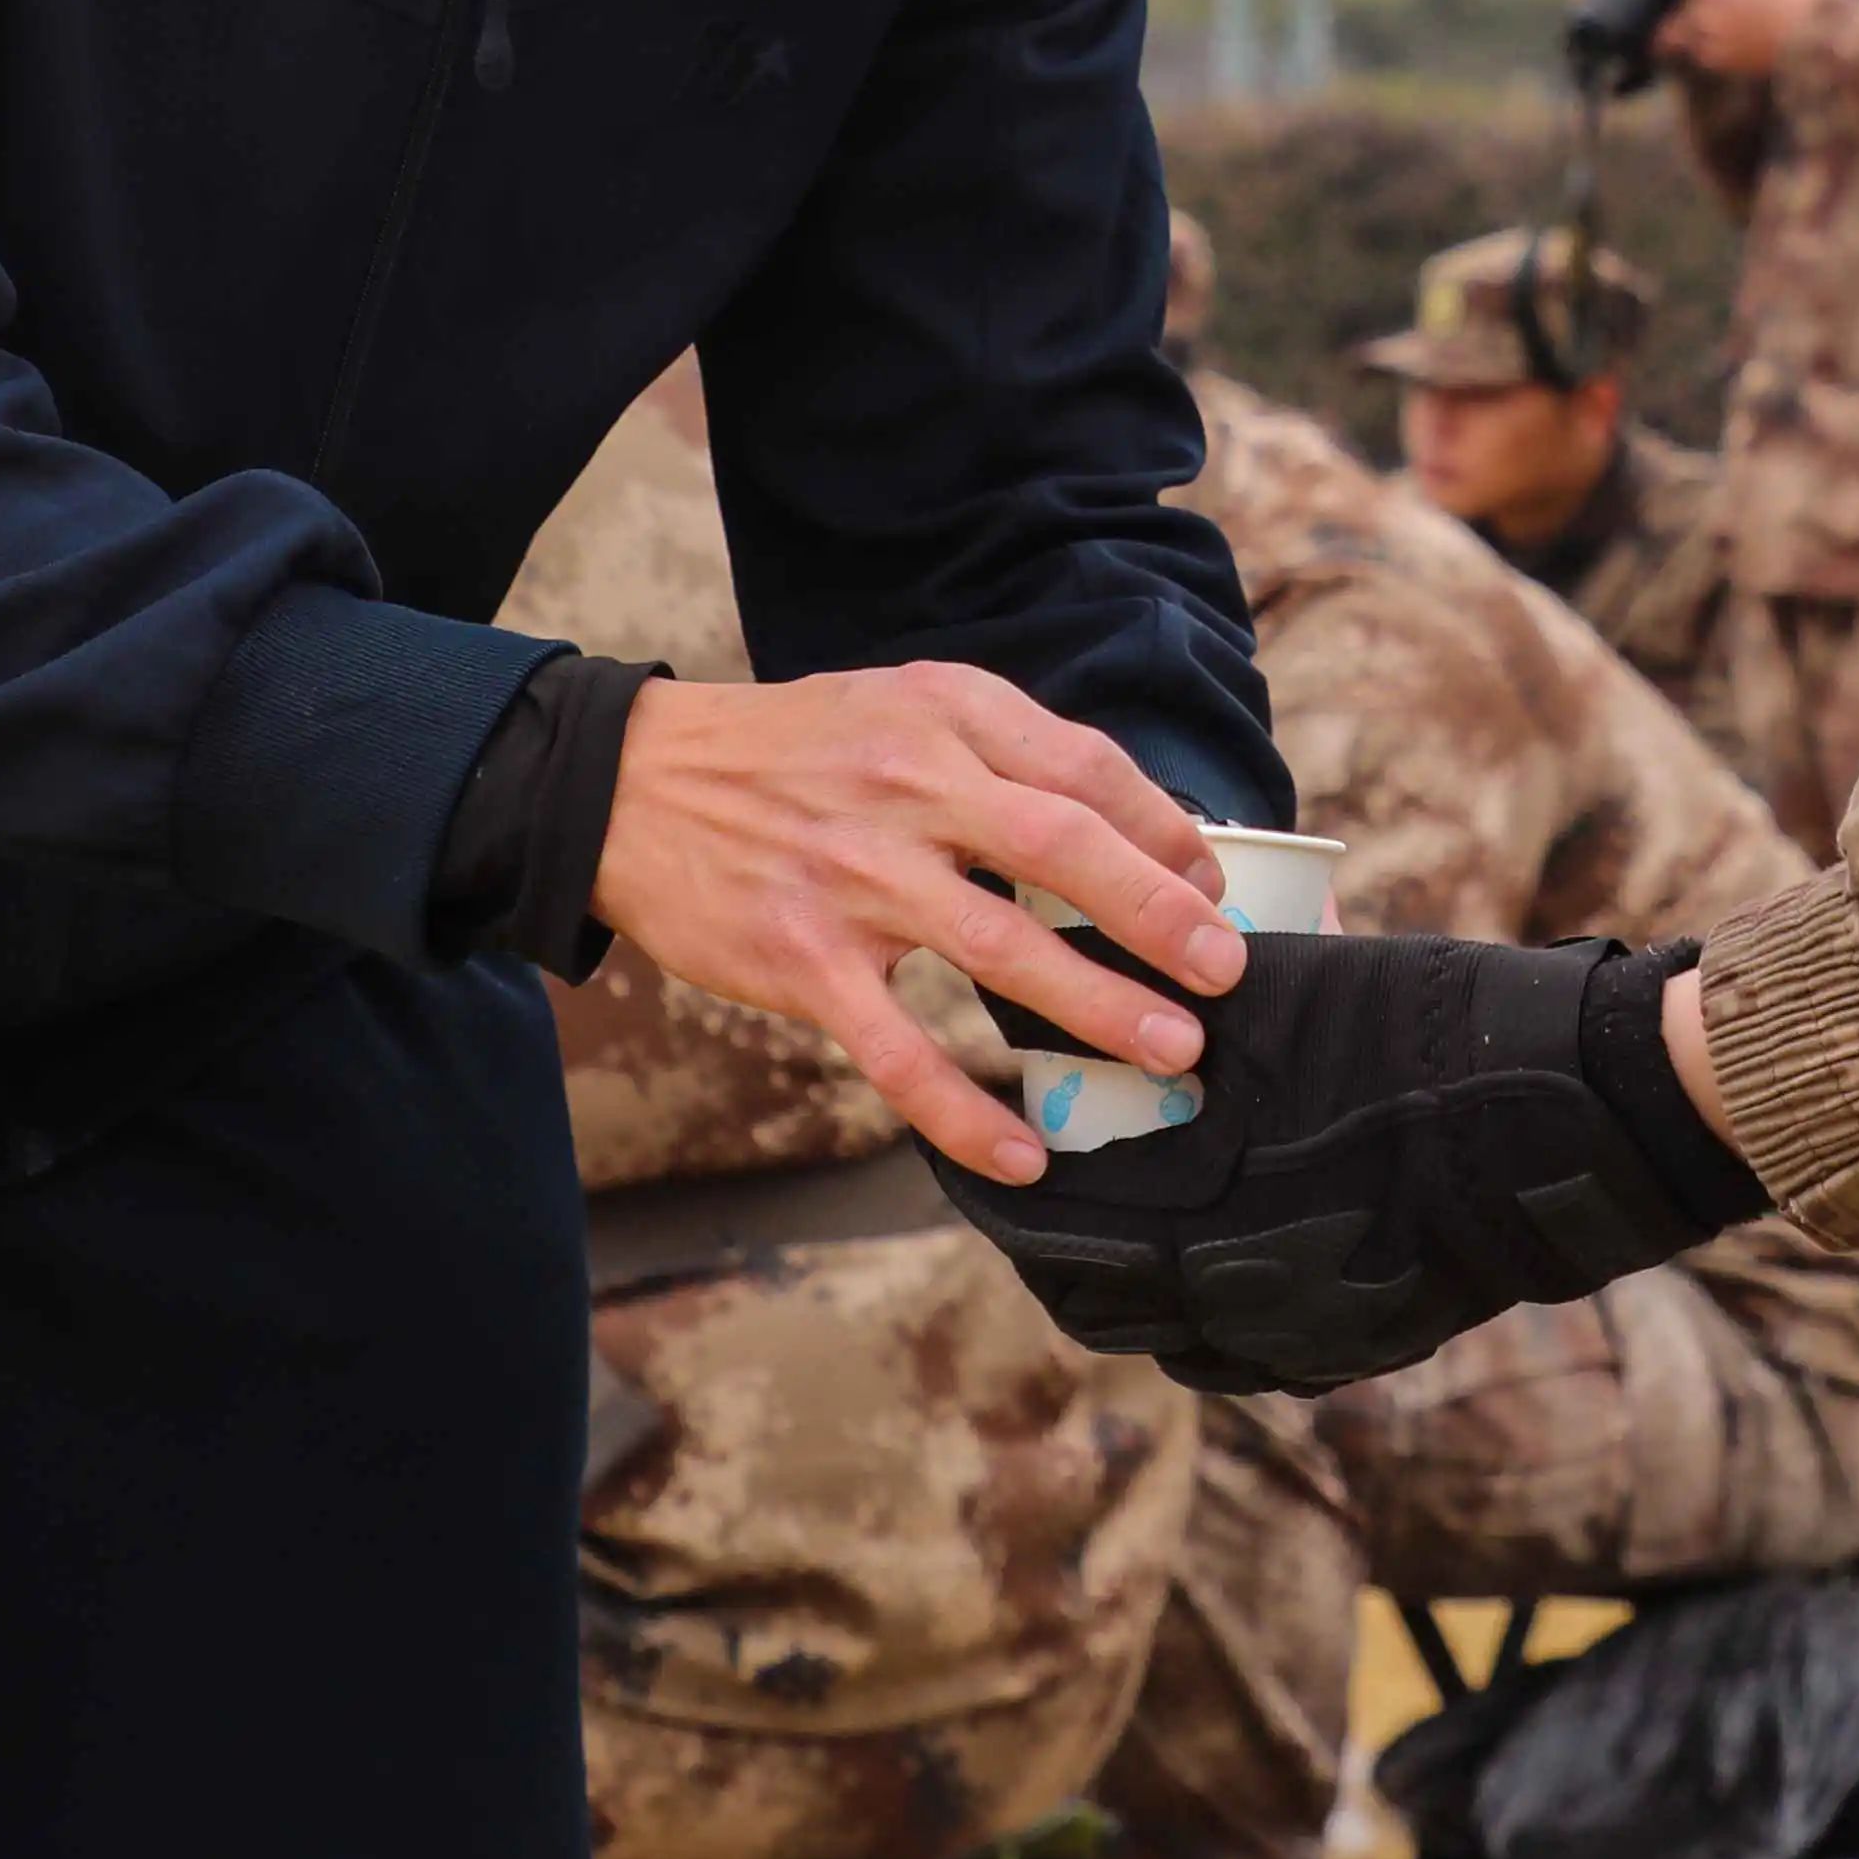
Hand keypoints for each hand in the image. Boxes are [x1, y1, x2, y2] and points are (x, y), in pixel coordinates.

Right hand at [592, 665, 1245, 1182]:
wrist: (631, 782)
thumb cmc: (792, 750)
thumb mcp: (900, 706)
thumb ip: (1003, 752)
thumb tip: (1131, 827)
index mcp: (944, 718)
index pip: (1084, 770)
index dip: (1164, 831)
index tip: (1213, 884)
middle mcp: (908, 789)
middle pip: (1063, 851)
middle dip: (1160, 917)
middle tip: (1227, 975)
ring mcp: (855, 879)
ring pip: (1002, 952)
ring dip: (1100, 1009)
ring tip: (1173, 1054)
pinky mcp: (803, 961)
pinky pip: (901, 1051)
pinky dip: (967, 1111)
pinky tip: (1026, 1152)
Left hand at [934, 931, 1765, 1391]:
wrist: (1563, 1109)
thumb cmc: (1411, 1033)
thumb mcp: (1267, 998)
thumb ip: (1149, 994)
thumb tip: (1048, 966)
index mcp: (1198, 1228)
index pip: (1043, 1228)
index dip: (986, 1184)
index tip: (953, 1140)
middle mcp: (1236, 1310)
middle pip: (1090, 1297)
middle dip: (1044, 1238)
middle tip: (1028, 1174)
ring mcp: (1301, 1342)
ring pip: (1165, 1332)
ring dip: (1120, 1276)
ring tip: (1112, 1203)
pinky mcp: (1357, 1346)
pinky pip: (1244, 1347)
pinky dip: (1202, 1304)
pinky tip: (1211, 1244)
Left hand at [1615, 0, 1822, 79]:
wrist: (1822, 37)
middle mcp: (1709, 15)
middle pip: (1672, 19)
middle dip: (1668, 19)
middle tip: (1680, 15)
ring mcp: (1715, 43)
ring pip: (1689, 37)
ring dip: (1692, 31)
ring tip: (1719, 25)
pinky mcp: (1727, 64)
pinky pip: (1707, 55)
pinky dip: (1711, 47)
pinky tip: (1733, 39)